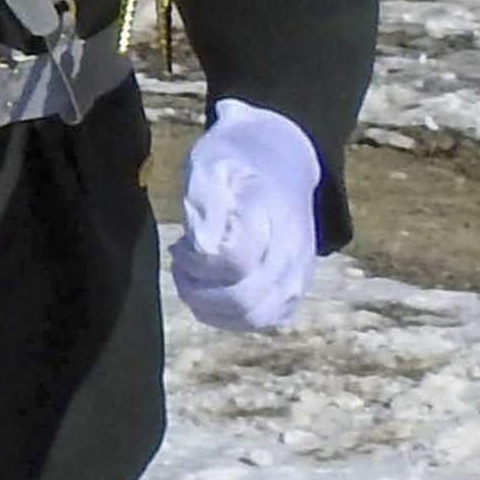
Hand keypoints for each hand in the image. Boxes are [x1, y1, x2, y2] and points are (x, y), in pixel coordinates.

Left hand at [171, 99, 320, 330]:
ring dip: (211, 306)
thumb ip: (204, 198)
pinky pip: (264, 320)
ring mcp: (299, 272)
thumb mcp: (210, 162)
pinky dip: (230, 315)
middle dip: (198, 289)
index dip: (196, 262)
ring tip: (195, 276)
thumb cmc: (236, 161)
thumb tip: (202, 245)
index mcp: (269, 214)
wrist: (281, 159)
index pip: (231, 261)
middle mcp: (292, 250)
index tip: (181, 244)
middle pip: (243, 300)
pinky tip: (214, 289)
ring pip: (254, 317)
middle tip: (182, 263)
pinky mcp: (295, 287)